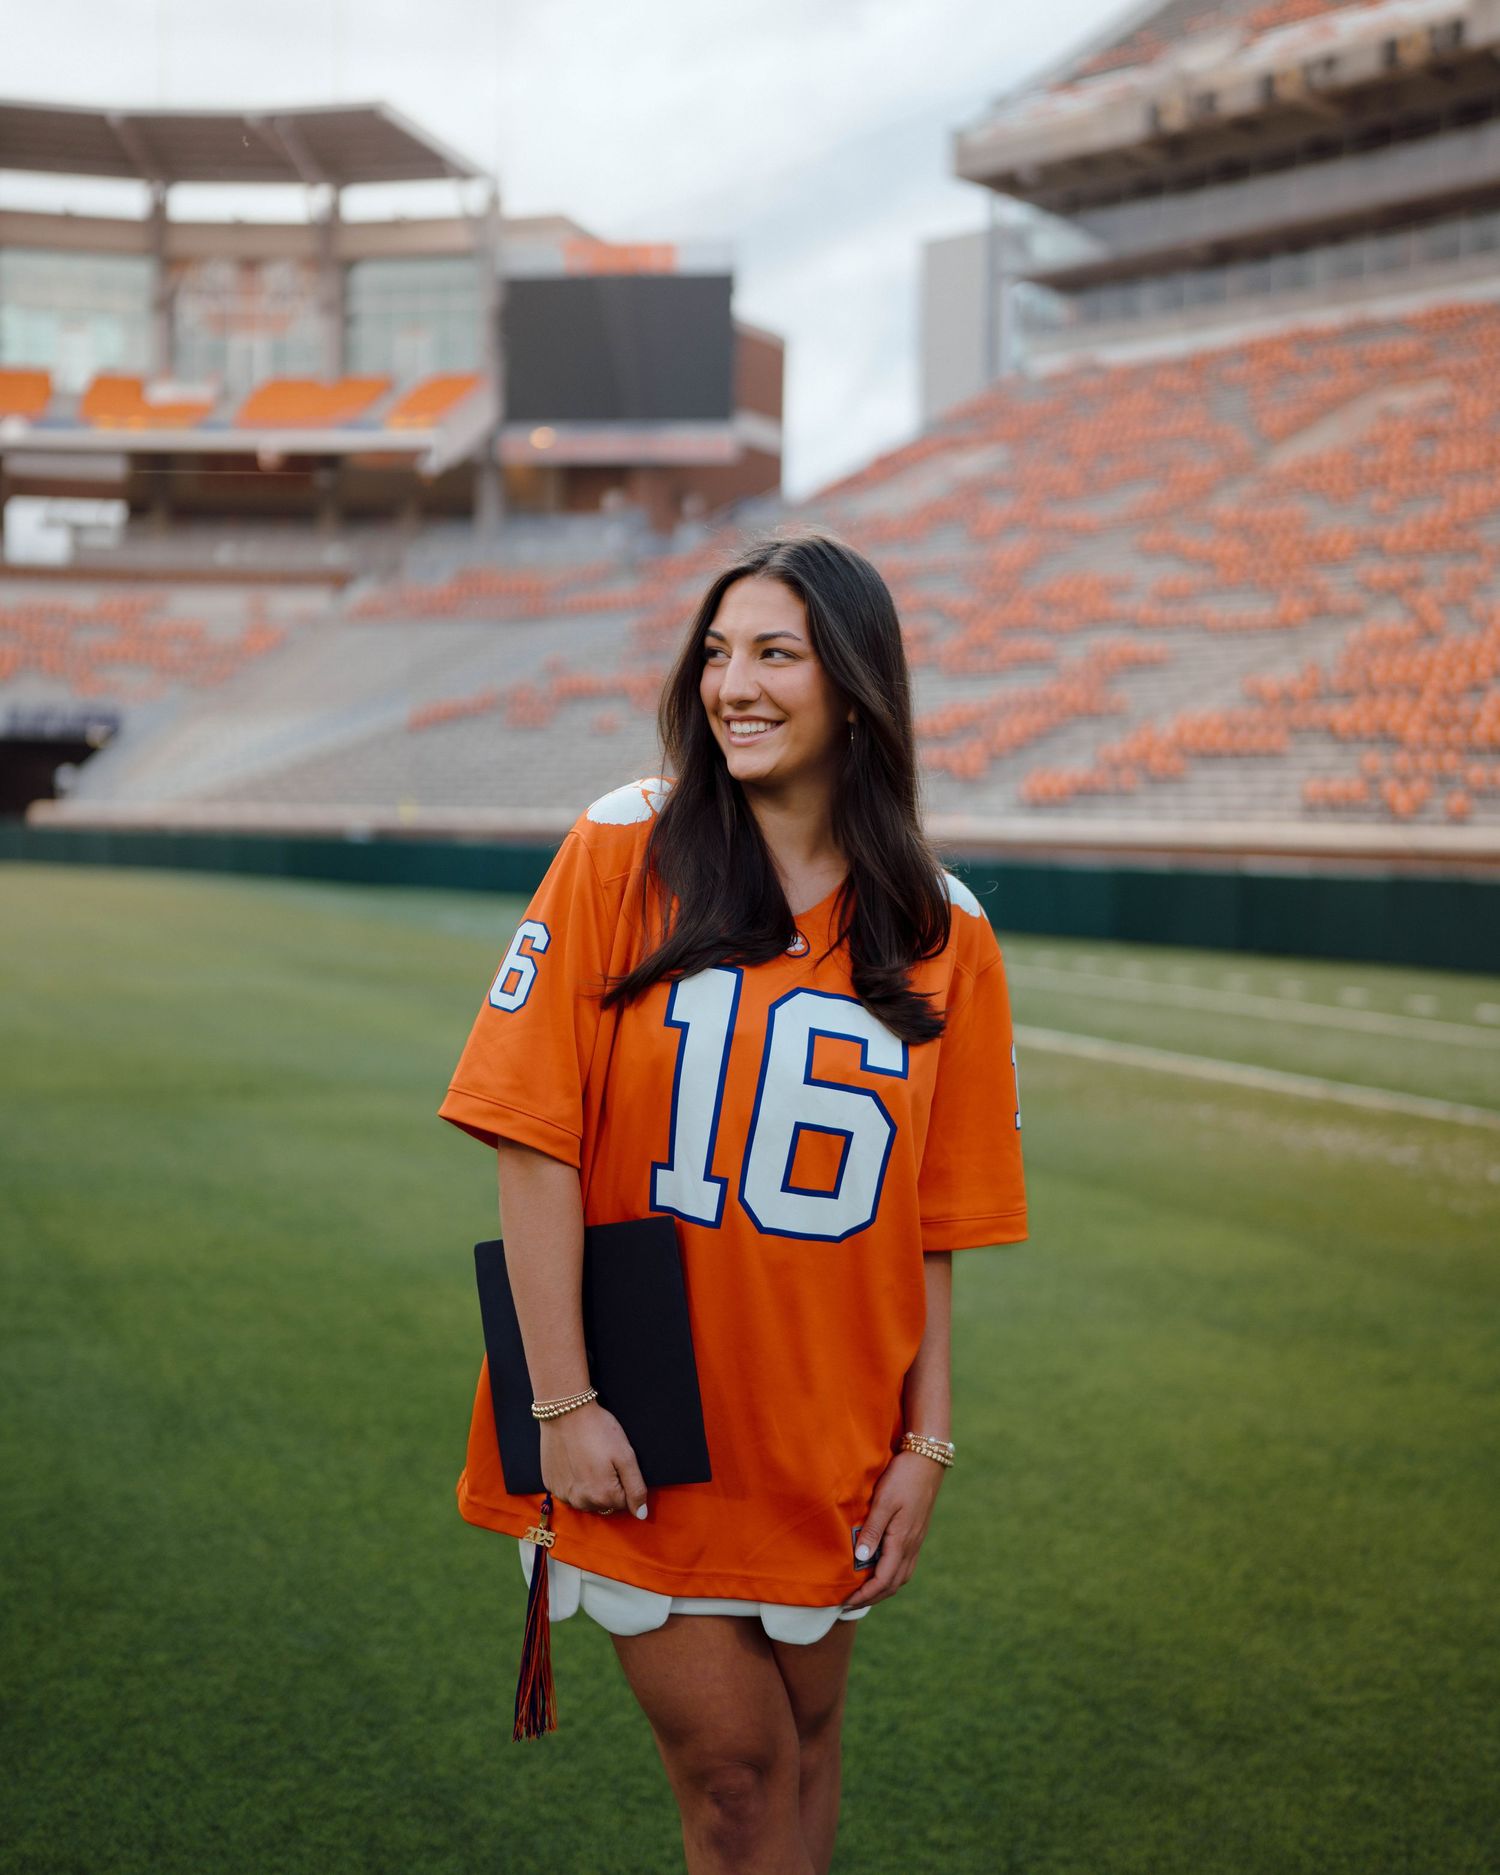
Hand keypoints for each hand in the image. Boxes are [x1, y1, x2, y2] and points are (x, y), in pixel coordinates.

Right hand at [539, 1402, 648, 1518]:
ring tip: (589, 1460)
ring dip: (590, 1487)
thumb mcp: (625, 1456)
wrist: (564, 1412)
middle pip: (605, 1505)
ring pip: (586, 1500)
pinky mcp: (551, 1485)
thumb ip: (636, 1488)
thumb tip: (641, 1514)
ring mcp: (564, 1495)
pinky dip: (573, 1481)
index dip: (625, 1483)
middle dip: (608, 1487)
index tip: (617, 1463)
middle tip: (603, 1460)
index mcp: (603, 1496)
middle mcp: (582, 1502)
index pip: (625, 1504)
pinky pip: (569, 1492)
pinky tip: (574, 1461)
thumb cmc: (598, 1430)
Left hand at [840, 1450, 945, 1611]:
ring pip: (901, 1577)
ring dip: (883, 1589)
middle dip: (872, 1598)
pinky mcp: (917, 1534)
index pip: (883, 1580)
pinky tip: (880, 1570)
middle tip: (850, 1604)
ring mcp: (916, 1541)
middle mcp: (911, 1546)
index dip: (865, 1595)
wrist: (927, 1461)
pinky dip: (891, 1576)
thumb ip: (873, 1530)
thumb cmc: (903, 1478)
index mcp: (902, 1541)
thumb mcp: (884, 1501)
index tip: (846, 1602)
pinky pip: (905, 1565)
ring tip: (864, 1593)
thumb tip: (862, 1559)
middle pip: (893, 1584)